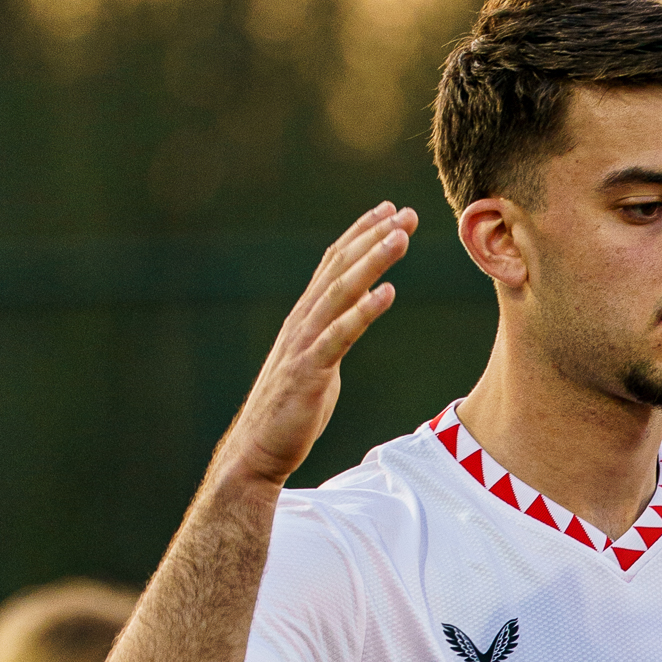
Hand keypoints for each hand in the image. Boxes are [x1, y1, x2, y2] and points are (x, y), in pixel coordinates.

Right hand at [223, 205, 416, 490]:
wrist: (258, 449)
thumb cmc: (290, 409)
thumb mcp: (317, 362)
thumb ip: (333, 336)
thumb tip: (352, 319)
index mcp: (305, 318)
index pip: (333, 265)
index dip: (360, 235)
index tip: (388, 212)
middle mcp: (302, 322)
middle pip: (339, 269)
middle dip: (372, 237)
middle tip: (403, 212)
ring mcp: (304, 345)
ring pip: (340, 293)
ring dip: (371, 262)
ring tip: (400, 238)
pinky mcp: (310, 371)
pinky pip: (339, 336)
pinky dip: (363, 312)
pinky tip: (387, 293)